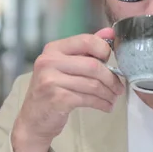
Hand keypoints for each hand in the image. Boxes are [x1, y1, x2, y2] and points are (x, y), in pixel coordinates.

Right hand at [11, 28, 124, 151]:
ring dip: (108, 93)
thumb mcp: (66, 65)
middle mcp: (49, 61)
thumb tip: (110, 32)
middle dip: (111, 78)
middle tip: (118, 88)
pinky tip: (106, 106)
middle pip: (93, 65)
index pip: (86, 40)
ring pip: (92, 84)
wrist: (34, 119)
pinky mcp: (56, 99)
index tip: (111, 62)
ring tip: (113, 98)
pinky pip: (88, 99)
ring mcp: (51, 80)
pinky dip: (101, 103)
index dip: (104, 50)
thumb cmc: (53, 89)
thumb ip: (87, 48)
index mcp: (53, 49)